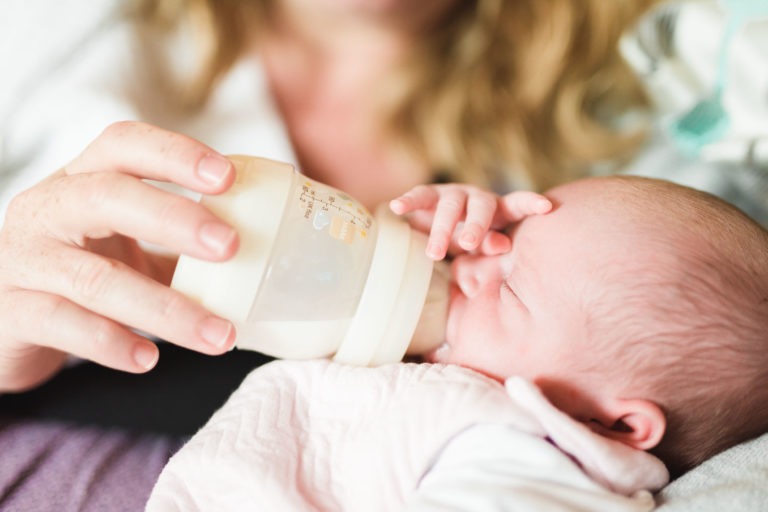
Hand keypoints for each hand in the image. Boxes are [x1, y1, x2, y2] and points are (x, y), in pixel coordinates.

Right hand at [0, 121, 239, 391]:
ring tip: (220, 335)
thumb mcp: (122, 242)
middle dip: (174, 218)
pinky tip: (150, 359)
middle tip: (231, 247)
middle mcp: (47, 209)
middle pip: (106, 196)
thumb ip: (179, 242)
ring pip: (94, 278)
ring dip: (166, 310)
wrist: (3, 318)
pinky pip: (63, 324)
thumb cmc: (79, 271)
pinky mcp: (10, 311)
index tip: (228, 176)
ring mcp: (23, 259)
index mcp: (82, 180)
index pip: (123, 144)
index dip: (175, 153)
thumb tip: (268, 249)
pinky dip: (112, 343)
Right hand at [390, 184, 551, 259]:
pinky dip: (408, 201)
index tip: (546, 206)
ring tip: (433, 254)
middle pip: (480, 206)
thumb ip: (492, 245)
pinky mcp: (429, 196)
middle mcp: (477, 198)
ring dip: (441, 230)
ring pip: (448, 207)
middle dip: (474, 225)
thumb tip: (505, 246)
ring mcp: (452, 195)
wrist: (438, 228)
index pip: (517, 204)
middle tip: (467, 244)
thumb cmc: (469, 241)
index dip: (531, 204)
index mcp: (498, 211)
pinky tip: (397, 207)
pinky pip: (419, 196)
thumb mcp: (482, 247)